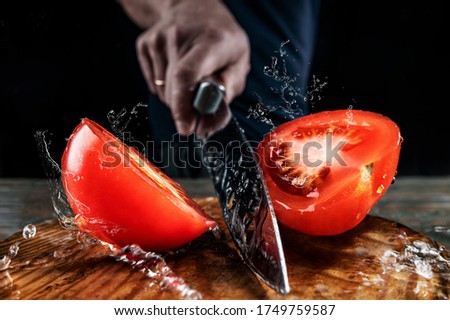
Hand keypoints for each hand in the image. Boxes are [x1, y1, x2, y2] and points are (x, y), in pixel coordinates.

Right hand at [134, 0, 249, 135]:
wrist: (193, 6)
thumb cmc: (222, 38)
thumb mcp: (239, 61)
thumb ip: (227, 91)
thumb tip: (207, 122)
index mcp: (211, 40)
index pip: (187, 75)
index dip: (183, 106)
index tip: (186, 127)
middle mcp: (180, 36)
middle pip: (174, 90)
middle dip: (187, 108)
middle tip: (200, 104)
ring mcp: (158, 39)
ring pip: (163, 91)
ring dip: (178, 98)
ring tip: (192, 78)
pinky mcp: (144, 44)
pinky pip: (154, 84)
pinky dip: (166, 88)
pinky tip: (177, 69)